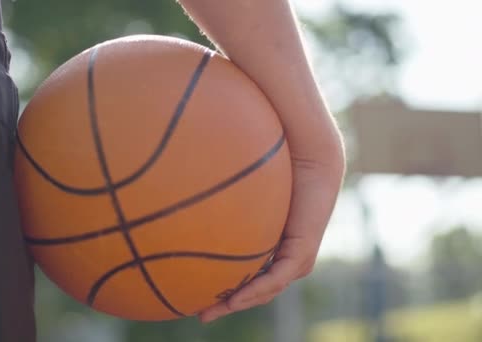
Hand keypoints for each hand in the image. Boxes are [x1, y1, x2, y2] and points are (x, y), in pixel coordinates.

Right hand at [198, 146, 344, 322]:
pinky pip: (275, 279)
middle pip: (255, 288)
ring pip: (264, 290)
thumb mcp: (242, 188)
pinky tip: (233, 299)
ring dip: (237, 302)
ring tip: (209, 311)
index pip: (249, 272)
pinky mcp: (301, 255)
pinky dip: (254, 291)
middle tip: (200, 314)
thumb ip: (221, 194)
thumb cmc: (275, 162)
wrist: (308, 155)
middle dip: (226, 304)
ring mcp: (295, 259)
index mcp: (272, 242)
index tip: (198, 294)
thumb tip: (184, 190)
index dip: (225, 286)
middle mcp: (284, 254)